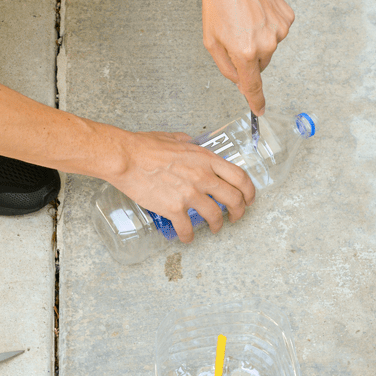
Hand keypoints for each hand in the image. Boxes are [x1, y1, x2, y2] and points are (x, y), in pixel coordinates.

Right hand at [112, 130, 254, 242]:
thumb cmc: (144, 147)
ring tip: (215, 227)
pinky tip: (188, 237)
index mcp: (205, 159)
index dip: (249, 191)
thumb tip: (190, 143)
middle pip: (233, 199)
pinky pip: (187, 228)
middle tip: (236, 216)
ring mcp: (189, 194)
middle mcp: (202, 177)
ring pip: (215, 216)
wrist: (126, 159)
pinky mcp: (173, 209)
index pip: (239, 177)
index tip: (249, 198)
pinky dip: (189, 236)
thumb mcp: (173, 138)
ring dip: (217, 225)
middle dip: (239, 211)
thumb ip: (187, 142)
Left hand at [201, 0, 293, 114]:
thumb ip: (226, 67)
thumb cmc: (219, 1)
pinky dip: (266, 28)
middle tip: (235, 37)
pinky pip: (275, 33)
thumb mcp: (211, 41)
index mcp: (245, 52)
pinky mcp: (287, 18)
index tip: (260, 110)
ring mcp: (279, 30)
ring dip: (257, 41)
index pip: (253, 86)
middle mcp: (266, 43)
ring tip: (244, 21)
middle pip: (259, 66)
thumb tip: (239, 81)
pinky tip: (255, 14)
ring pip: (268, 49)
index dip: (256, 101)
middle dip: (248, 59)